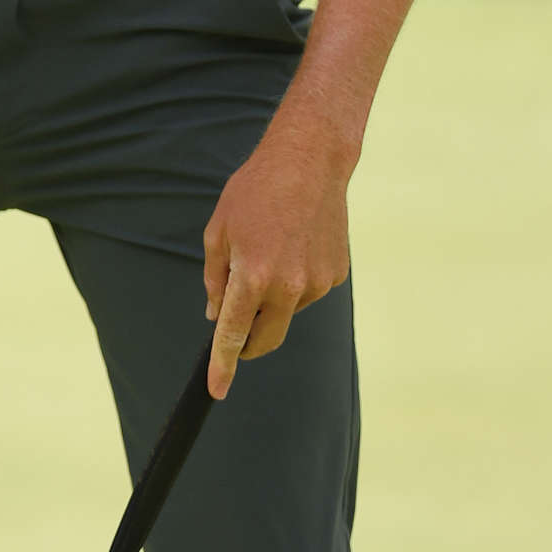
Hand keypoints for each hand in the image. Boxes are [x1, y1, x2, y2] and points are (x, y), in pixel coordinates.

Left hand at [202, 111, 354, 398]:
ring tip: (270, 250)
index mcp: (253, 276)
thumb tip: (218, 316)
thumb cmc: (255, 192)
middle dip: (247, 345)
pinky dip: (294, 282)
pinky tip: (293, 246)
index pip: (233, 335)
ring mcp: (317, 283)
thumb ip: (215, 280)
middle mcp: (288, 286)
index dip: (223, 365)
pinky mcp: (336, 275)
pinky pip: (307, 292)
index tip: (216, 390)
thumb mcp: (218, 232)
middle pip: (265, 338)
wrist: (310, 161)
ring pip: (286, 312)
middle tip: (234, 331)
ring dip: (271, 299)